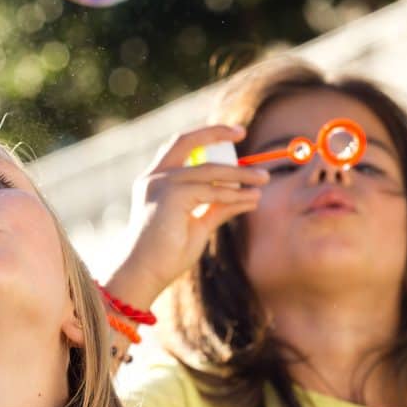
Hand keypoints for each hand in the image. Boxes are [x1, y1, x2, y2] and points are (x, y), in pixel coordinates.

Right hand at [104, 125, 267, 309]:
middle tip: (242, 132)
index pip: (180, 148)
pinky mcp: (171, 196)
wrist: (143, 274)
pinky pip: (212, 191)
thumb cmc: (166, 255)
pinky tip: (252, 199)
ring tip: (262, 179)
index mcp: (156, 181)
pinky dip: (235, 194)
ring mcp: (161, 184)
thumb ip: (218, 207)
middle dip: (215, 133)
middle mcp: (155, 178)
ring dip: (239, 173)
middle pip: (186, 142)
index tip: (233, 135)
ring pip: (208, 170)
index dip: (206, 137)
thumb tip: (248, 195)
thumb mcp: (198, 225)